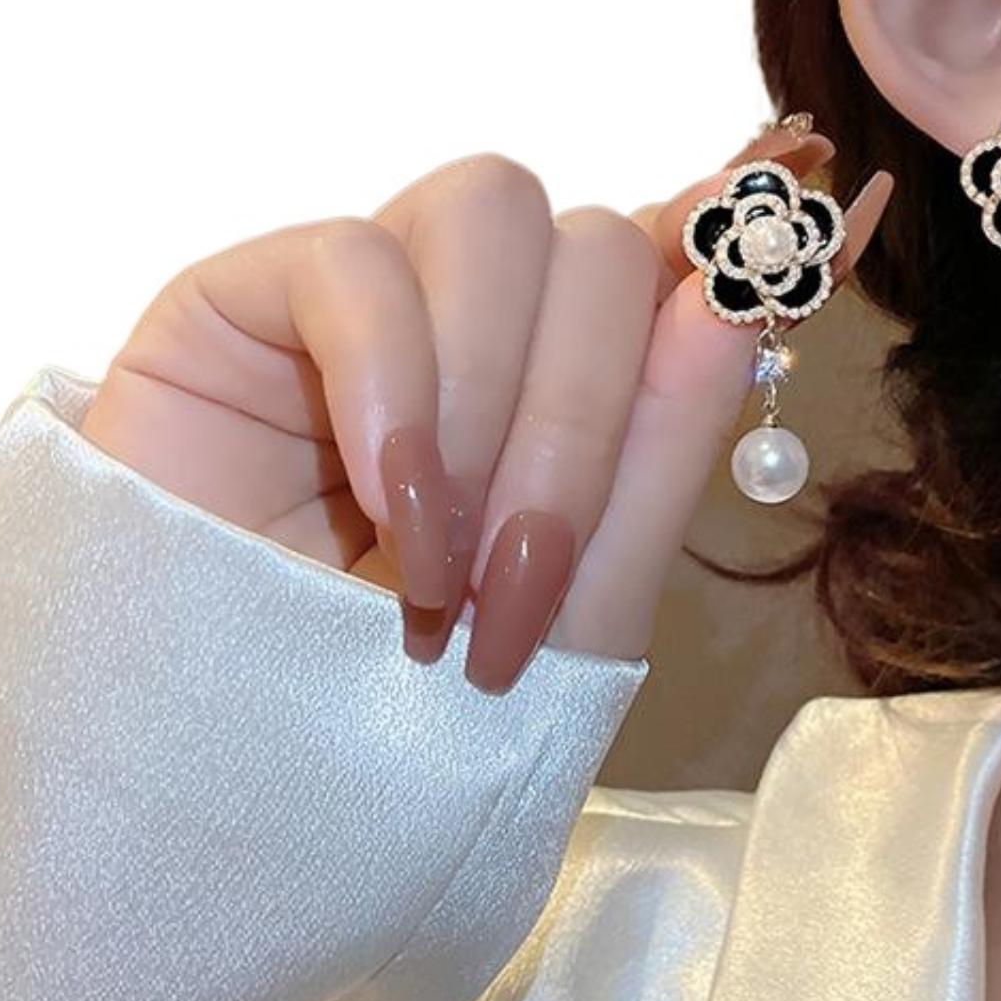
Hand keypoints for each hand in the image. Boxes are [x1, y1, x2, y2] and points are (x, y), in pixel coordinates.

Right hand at [80, 125, 893, 691]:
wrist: (195, 787)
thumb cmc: (387, 719)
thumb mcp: (570, 617)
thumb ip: (659, 456)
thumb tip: (741, 283)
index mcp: (560, 390)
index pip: (668, 265)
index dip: (732, 243)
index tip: (805, 223)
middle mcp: (474, 327)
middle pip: (594, 249)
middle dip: (583, 427)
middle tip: (519, 597)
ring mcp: (361, 300)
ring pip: (489, 213)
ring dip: (492, 404)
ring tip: (432, 571)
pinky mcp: (242, 297)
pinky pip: (351, 258)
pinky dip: (395, 387)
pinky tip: (383, 507)